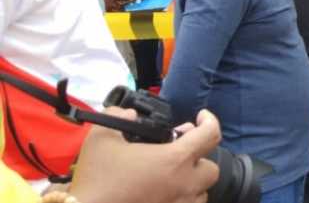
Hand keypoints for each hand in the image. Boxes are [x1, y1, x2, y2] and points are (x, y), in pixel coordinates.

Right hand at [70, 107, 220, 202]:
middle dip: (199, 159)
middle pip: (211, 169)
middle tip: (179, 153)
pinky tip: (162, 194)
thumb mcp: (101, 139)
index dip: (209, 121)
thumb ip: (118, 117)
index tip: (200, 118)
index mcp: (175, 160)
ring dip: (192, 183)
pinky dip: (181, 201)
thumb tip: (128, 114)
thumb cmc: (97, 181)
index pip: (211, 135)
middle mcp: (185, 185)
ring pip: (201, 194)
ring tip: (171, 177)